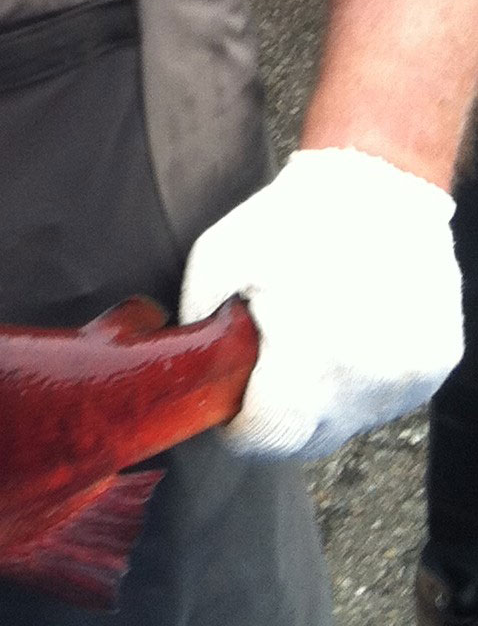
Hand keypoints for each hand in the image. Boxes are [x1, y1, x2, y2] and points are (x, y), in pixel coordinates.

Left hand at [180, 147, 463, 459]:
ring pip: (346, 422)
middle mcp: (368, 376)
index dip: (238, 429)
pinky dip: (358, 384)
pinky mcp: (435, 366)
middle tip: (261, 380)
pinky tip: (347, 340)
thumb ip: (198, 322)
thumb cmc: (291, 221)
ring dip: (320, 402)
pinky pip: (382, 399)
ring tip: (309, 346)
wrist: (379, 185)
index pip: (267, 436)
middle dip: (275, 419)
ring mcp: (408, 375)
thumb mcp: (216, 261)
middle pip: (306, 440)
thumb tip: (190, 372)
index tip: (227, 409)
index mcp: (311, 354)